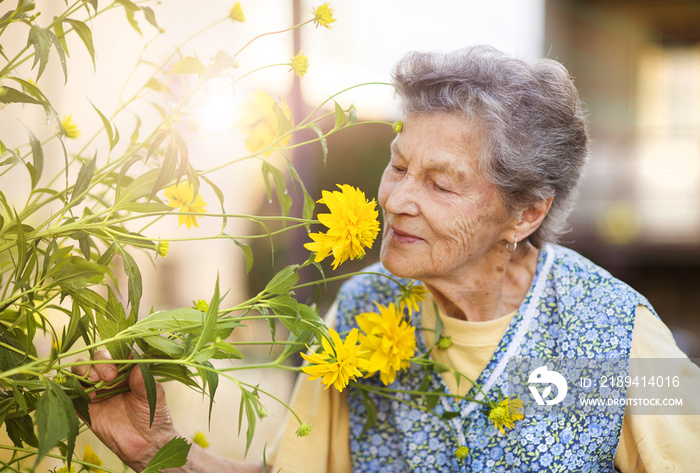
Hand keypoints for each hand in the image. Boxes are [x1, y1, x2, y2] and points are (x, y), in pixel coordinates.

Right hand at [72, 350, 176, 470]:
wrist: (145, 443)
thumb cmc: (153, 415)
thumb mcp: (153, 396)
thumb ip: (144, 381)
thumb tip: (136, 364)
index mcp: (127, 370)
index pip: (115, 352)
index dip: (113, 355)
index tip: (116, 370)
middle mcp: (109, 377)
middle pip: (95, 358)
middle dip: (98, 364)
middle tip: (108, 378)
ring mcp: (96, 390)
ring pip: (80, 371)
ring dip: (84, 373)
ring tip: (95, 386)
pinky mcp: (85, 407)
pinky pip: (71, 393)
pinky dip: (74, 390)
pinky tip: (88, 397)